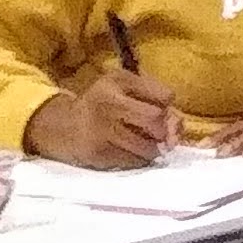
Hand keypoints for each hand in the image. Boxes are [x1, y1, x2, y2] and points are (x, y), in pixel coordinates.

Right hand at [25, 70, 179, 169]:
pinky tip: (129, 151)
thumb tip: (178, 124)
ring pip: (149, 146)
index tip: (161, 108)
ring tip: (144, 142)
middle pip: (156, 119)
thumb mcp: (125, 86)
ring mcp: (101, 131)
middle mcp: (108, 104)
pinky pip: (135, 161)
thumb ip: (155, 96)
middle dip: (165, 129)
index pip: (164, 95)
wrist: (64, 127)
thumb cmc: (103, 103)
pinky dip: (139, 158)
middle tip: (158, 132)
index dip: (168, 105)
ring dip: (154, 148)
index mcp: (117, 81)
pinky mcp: (99, 154)